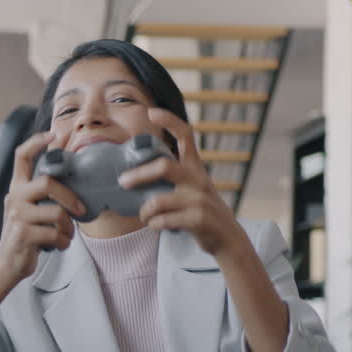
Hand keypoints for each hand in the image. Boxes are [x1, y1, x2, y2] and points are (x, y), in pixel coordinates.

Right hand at [0, 131, 87, 281]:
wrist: (8, 264)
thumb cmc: (27, 235)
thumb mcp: (30, 210)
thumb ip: (43, 196)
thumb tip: (75, 186)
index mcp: (17, 188)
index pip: (21, 156)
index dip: (36, 142)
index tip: (52, 134)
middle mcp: (14, 197)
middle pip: (47, 183)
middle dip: (70, 198)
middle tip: (80, 210)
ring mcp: (17, 216)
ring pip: (56, 213)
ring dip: (68, 228)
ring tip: (65, 235)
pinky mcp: (23, 235)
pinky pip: (56, 234)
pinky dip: (64, 243)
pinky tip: (59, 245)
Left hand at [119, 108, 246, 256]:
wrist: (228, 238)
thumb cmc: (201, 213)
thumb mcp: (191, 189)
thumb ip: (172, 179)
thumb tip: (133, 175)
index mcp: (195, 168)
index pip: (186, 136)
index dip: (169, 121)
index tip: (152, 112)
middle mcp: (198, 179)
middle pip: (164, 167)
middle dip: (138, 175)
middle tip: (123, 182)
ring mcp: (199, 199)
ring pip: (157, 200)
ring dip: (144, 211)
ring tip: (144, 216)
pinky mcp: (198, 219)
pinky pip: (163, 220)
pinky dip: (153, 225)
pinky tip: (155, 226)